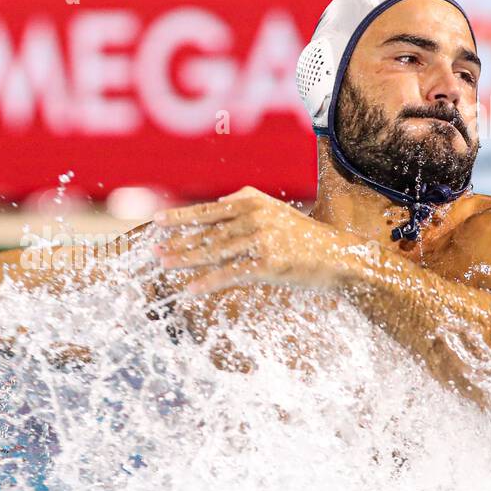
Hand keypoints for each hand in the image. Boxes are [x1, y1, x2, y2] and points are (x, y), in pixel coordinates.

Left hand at [153, 186, 362, 294]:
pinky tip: (192, 289)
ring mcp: (260, 238)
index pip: (208, 210)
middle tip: (154, 250)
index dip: (181, 216)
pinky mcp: (267, 263)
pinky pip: (230, 274)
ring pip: (214, 252)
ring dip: (186, 260)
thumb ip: (246, 204)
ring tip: (165, 265)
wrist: (336, 255)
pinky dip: (209, 282)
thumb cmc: (302, 236)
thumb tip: (216, 204)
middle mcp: (253, 216)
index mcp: (252, 201)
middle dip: (178, 242)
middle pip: (206, 232)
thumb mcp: (274, 210)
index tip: (157, 221)